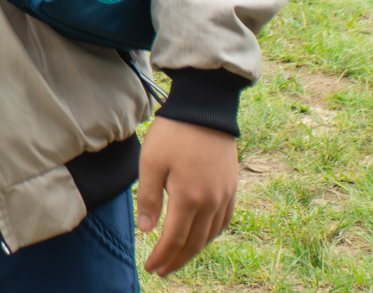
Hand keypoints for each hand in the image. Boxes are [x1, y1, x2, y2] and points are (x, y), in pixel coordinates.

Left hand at [136, 116, 238, 275]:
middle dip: (177, 259)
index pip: (175, 239)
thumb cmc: (173, 133)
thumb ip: (148, 197)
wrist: (205, 110)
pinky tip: (202, 235)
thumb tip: (148, 230)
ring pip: (211, 234)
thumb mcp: (151, 162)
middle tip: (162, 270)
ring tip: (178, 256)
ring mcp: (225, 195)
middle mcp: (211, 202)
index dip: (162, 256)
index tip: (150, 267)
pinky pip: (224, 220)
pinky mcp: (231, 187)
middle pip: (195, 242)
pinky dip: (211, 234)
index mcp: (189, 198)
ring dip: (195, 250)